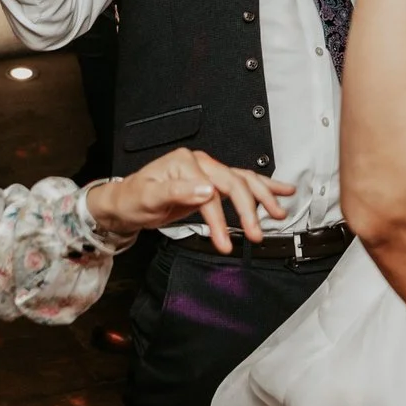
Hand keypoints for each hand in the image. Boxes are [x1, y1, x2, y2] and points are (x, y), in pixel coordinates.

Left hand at [88, 149, 296, 252]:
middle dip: (249, 210)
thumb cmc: (133, 199)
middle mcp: (200, 163)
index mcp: (186, 162)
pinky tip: (280, 190)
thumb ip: (177, 192)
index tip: (225, 243)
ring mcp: (208, 171)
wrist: (125, 202)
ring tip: (279, 212)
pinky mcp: (212, 182)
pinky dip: (262, 188)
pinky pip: (241, 182)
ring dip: (264, 196)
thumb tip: (207, 191)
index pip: (211, 192)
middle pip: (234, 183)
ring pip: (244, 180)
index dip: (220, 219)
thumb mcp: (148, 197)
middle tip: (256, 234)